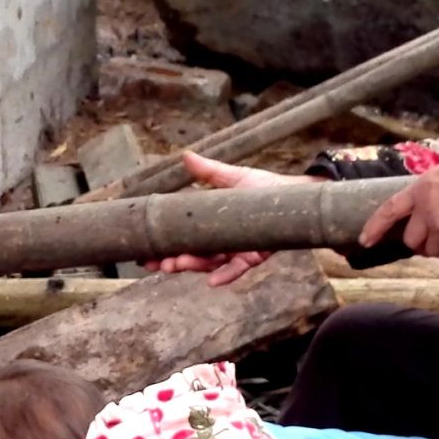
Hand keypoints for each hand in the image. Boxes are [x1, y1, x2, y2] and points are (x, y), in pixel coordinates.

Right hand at [147, 152, 314, 285]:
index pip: (181, 236)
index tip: (144, 251)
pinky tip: (212, 282)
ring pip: (209, 263)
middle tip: (153, 264)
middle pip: (191, 255)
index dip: (162, 245)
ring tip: (175, 264)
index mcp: (210, 224)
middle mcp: (220, 241)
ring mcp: (235, 250)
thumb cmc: (264, 187)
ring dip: (192, 266)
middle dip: (171, 261)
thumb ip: (209, 171)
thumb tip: (186, 155)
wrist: (294, 197)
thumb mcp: (234, 177)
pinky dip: (225, 276)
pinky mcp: (253, 256)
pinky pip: (237, 269)